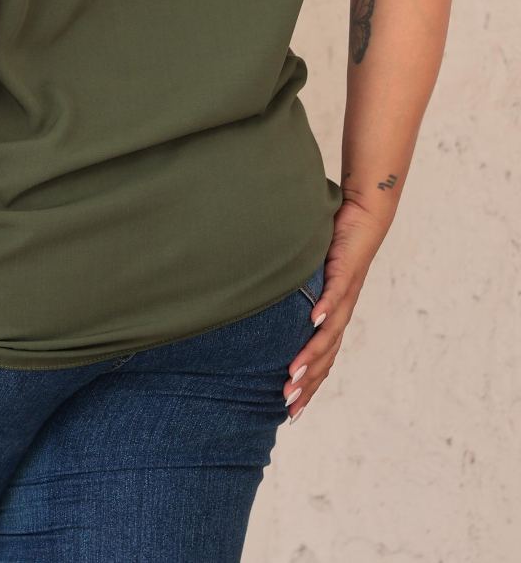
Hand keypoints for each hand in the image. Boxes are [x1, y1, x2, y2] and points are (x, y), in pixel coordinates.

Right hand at [282, 198, 388, 422]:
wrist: (365, 218)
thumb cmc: (335, 247)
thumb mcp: (309, 275)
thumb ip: (295, 294)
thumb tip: (265, 305)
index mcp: (333, 318)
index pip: (322, 360)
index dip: (309, 386)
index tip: (291, 411)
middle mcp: (340, 312)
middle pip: (326, 356)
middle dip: (307, 382)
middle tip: (288, 404)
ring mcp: (344, 294)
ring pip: (329, 332)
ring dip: (312, 355)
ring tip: (294, 374)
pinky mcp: (346, 270)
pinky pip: (335, 292)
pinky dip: (325, 309)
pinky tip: (314, 323)